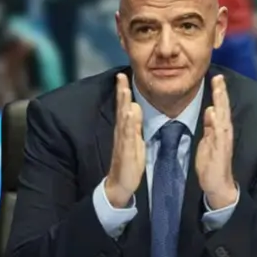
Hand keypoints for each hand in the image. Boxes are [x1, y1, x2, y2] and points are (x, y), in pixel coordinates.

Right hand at [104, 73, 144, 206]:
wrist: (121, 183)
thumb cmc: (128, 161)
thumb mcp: (134, 139)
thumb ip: (134, 123)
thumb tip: (134, 106)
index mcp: (125, 128)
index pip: (124, 105)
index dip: (123, 90)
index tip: (123, 74)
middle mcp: (122, 132)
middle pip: (121, 108)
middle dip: (121, 91)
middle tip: (121, 75)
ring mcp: (123, 140)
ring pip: (123, 119)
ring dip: (123, 104)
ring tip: (124, 89)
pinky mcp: (127, 150)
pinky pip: (127, 134)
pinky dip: (129, 123)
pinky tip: (130, 113)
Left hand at [196, 75, 237, 208]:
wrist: (217, 184)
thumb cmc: (211, 164)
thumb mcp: (207, 141)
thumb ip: (209, 126)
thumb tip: (210, 110)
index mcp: (219, 129)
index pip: (219, 107)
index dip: (218, 93)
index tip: (216, 78)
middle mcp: (224, 132)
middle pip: (223, 108)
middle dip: (221, 92)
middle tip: (219, 77)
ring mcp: (223, 140)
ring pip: (223, 117)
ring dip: (222, 102)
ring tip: (219, 88)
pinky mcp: (221, 148)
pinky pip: (220, 132)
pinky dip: (218, 121)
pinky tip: (215, 111)